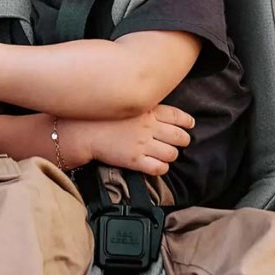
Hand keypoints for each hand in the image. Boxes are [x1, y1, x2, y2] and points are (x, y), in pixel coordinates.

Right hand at [69, 104, 194, 175]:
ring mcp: (142, 144)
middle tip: (179, 142)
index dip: (186, 122)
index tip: (189, 125)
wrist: (85, 131)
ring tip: (164, 154)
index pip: (177, 116)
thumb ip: (147, 109)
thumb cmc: (105, 117)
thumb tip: (164, 114)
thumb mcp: (128, 106)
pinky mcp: (135, 160)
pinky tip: (156, 164)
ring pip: (172, 154)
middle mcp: (148, 127)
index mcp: (148, 111)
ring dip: (171, 155)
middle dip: (182, 140)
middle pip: (179, 136)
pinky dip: (161, 168)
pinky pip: (159, 168)